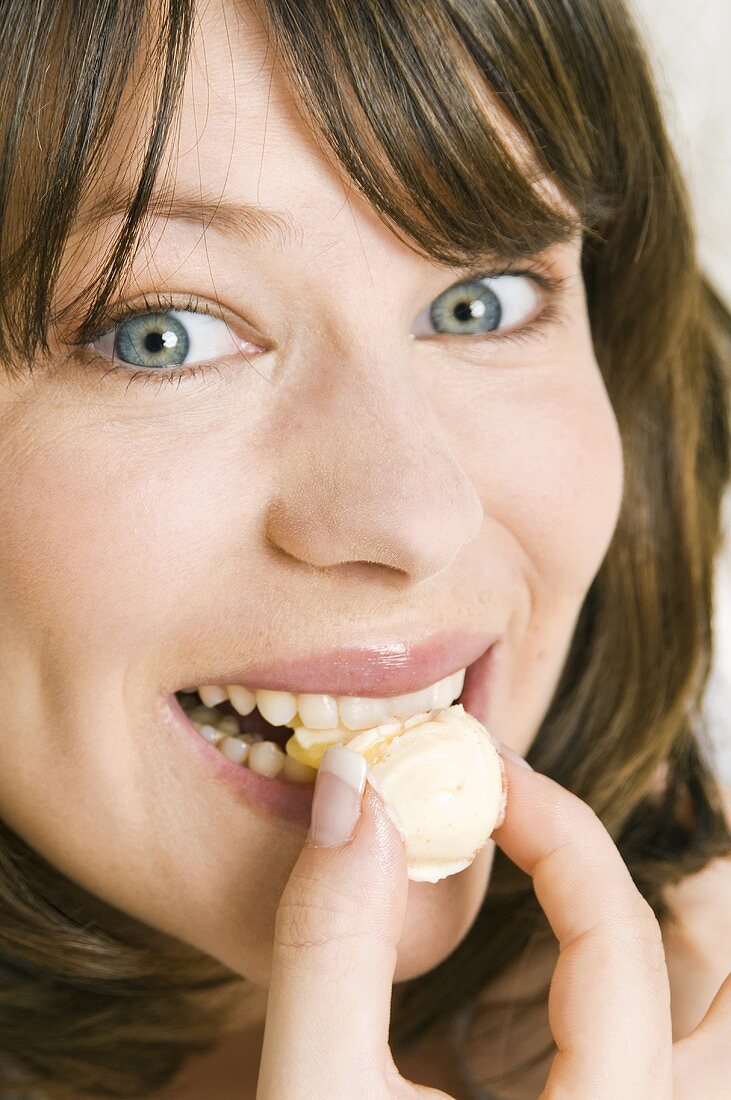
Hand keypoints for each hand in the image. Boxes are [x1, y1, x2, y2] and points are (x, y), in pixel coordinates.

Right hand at [254, 742, 721, 1098]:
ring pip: (723, 1043)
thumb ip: (332, 944)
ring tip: (630, 873)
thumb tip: (355, 793)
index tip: (479, 773)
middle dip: (701, 885)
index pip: (615, 933)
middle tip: (640, 805)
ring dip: (696, 945)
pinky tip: (588, 974)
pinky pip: (678, 1074)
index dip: (553, 824)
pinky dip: (659, 1003)